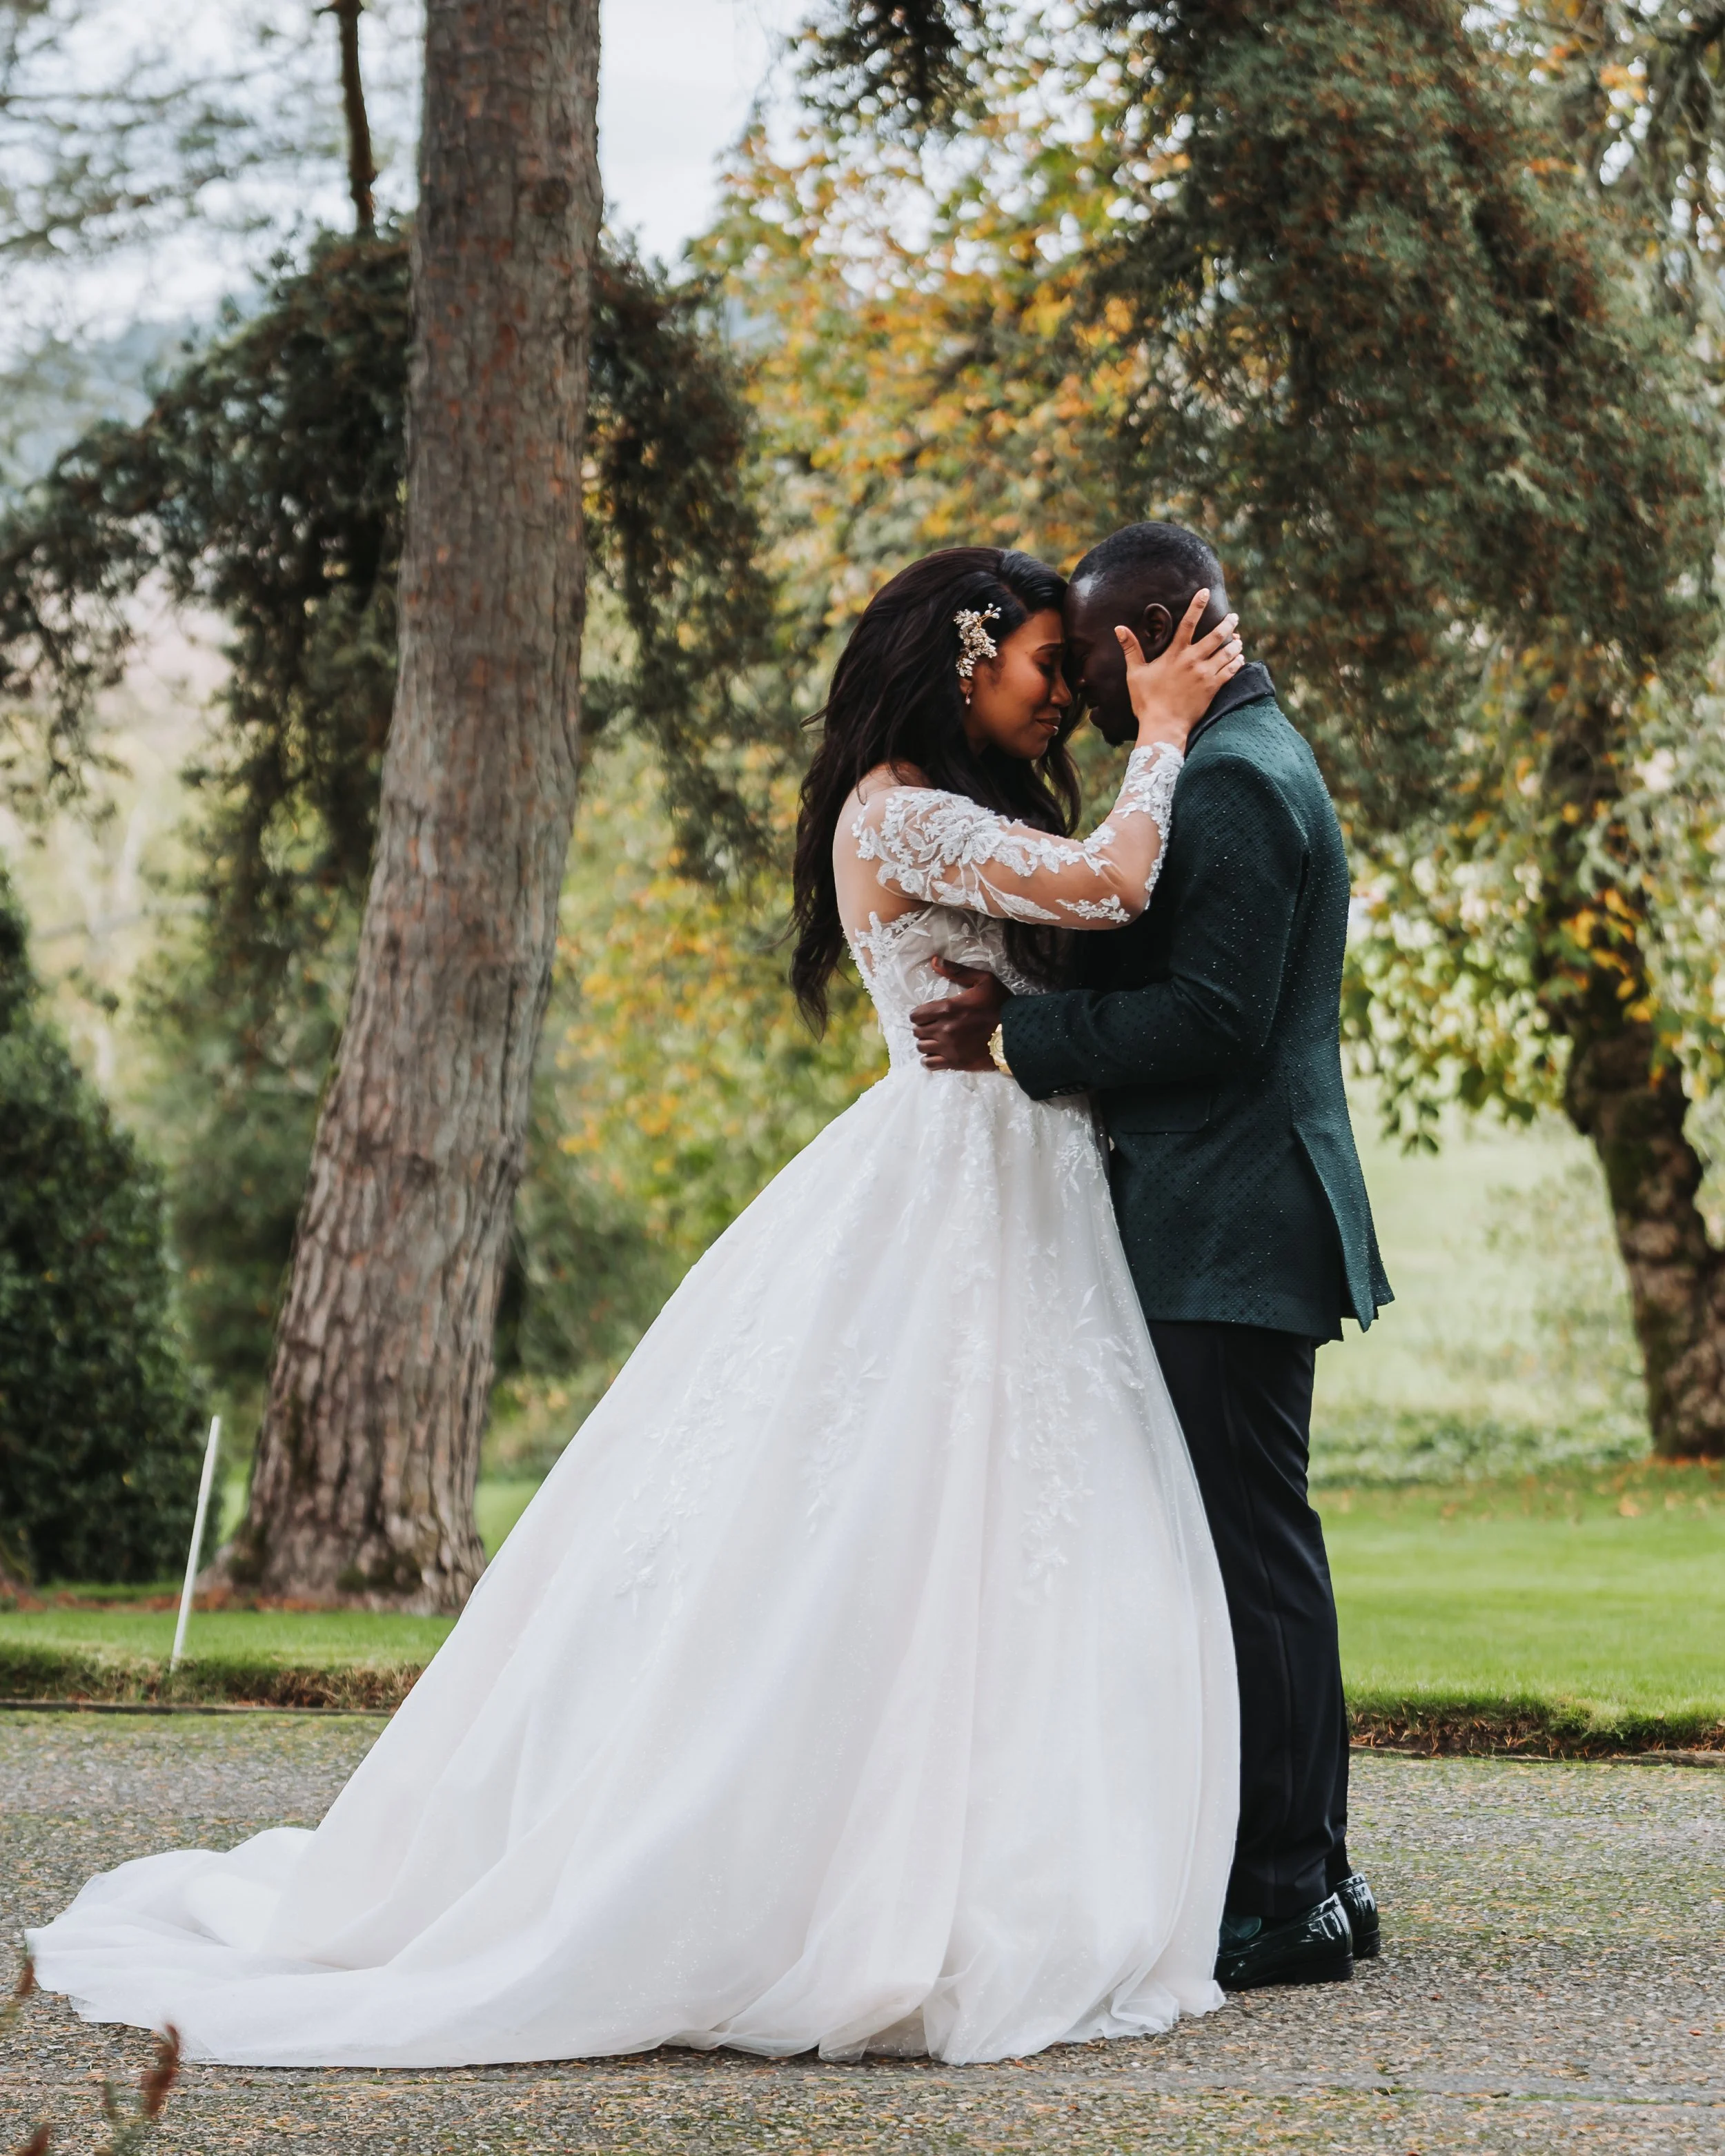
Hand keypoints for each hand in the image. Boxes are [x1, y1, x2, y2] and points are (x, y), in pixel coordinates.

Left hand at [910, 958, 1007, 1071]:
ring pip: (922, 1047)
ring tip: (935, 1040)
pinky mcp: (955, 1062)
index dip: (919, 1014)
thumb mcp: (983, 980)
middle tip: (933, 1026)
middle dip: (923, 1028)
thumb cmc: (1001, 1005)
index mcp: (947, 1008)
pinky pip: (930, 1064)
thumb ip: (957, 971)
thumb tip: (934, 960)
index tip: (926, 1014)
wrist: (1018, 1033)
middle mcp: (944, 1029)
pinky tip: (936, 1055)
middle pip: (917, 1031)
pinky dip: (929, 1060)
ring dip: (926, 1043)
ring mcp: (948, 1048)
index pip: (916, 1015)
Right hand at [1117, 589, 1243, 750]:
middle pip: (1216, 636)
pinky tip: (1240, 658)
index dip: (1197, 606)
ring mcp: (1205, 674)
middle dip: (1227, 624)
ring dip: (1235, 643)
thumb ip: (1131, 649)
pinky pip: (1231, 671)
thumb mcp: (1134, 674)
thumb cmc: (1146, 701)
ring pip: (1227, 653)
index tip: (1205, 592)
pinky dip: (1237, 663)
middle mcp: (1193, 660)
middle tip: (1234, 617)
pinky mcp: (1213, 688)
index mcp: (1175, 654)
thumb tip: (1119, 628)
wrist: (1163, 726)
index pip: (1188, 623)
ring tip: (1239, 638)